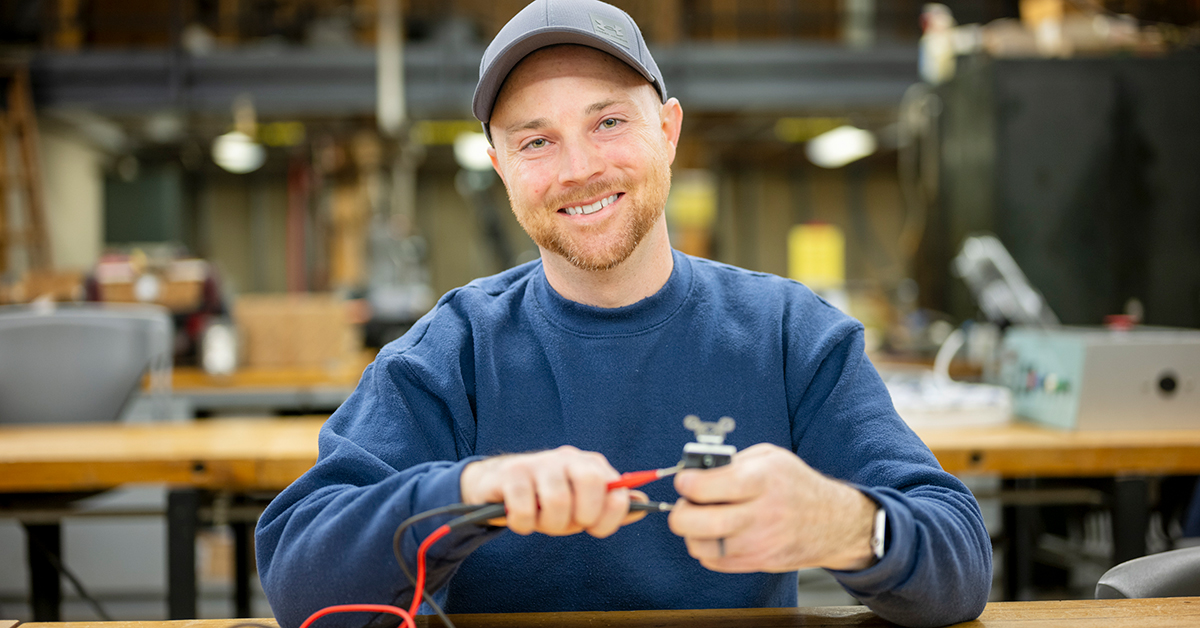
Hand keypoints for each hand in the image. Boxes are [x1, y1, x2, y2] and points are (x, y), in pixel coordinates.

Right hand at [459, 445, 646, 537]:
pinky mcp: (511, 473)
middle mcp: (567, 458)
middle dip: (581, 516)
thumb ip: (611, 507)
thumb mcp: (582, 506)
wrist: (498, 486)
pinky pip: (525, 507)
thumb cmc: (547, 500)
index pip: (616, 489)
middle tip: (566, 523)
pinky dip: (523, 523)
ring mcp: (538, 463)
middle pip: (591, 484)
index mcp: (590, 465)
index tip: (593, 526)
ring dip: (548, 524)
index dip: (609, 516)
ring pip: (557, 500)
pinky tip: (520, 518)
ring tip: (540, 521)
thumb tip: (642, 503)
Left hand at [668, 443, 876, 572]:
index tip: (684, 480)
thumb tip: (696, 469)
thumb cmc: (796, 485)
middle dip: (679, 512)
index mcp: (762, 481)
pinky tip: (715, 533)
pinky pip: (712, 561)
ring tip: (700, 518)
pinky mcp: (756, 562)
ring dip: (690, 532)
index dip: (686, 483)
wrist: (833, 523)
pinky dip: (705, 547)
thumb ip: (733, 461)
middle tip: (684, 502)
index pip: (707, 487)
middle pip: (698, 522)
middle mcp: (760, 514)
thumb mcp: (770, 458)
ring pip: (700, 546)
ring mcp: (758, 543)